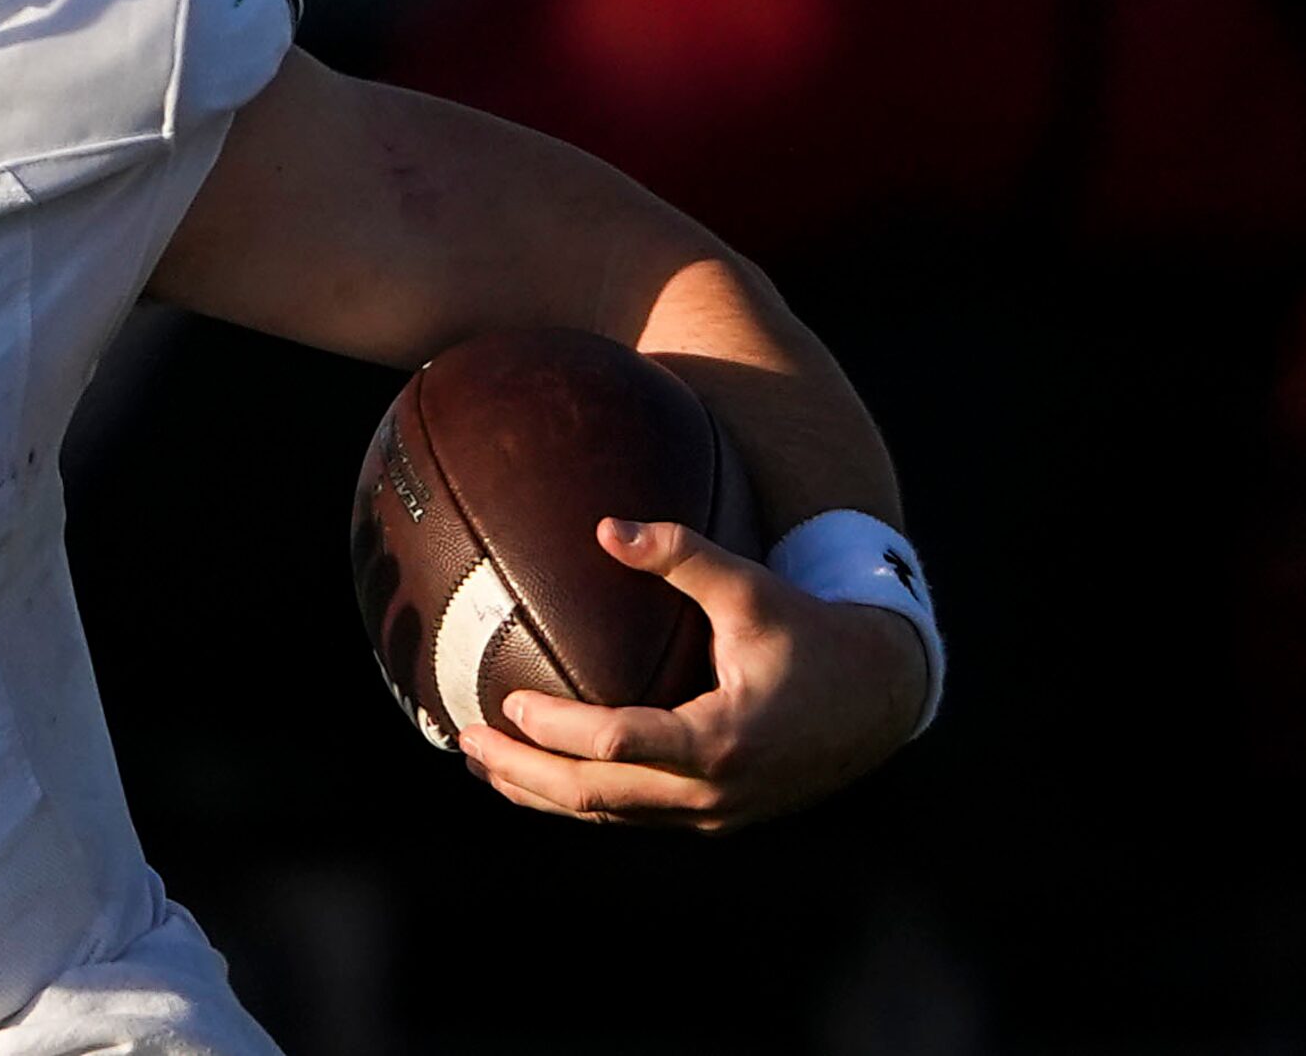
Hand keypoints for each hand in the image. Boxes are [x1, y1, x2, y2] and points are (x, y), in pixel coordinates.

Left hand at [457, 517, 927, 832]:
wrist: (879, 699)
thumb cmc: (812, 634)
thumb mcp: (752, 588)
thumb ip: (682, 555)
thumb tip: (606, 526)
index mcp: (722, 740)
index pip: (619, 745)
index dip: (556, 729)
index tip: (506, 704)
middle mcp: (713, 793)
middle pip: (598, 797)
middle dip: (524, 773)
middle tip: (465, 740)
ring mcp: (713, 815)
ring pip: (609, 816)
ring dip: (542, 793)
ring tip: (481, 762)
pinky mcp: (712, 818)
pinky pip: (632, 815)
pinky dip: (580, 799)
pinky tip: (539, 775)